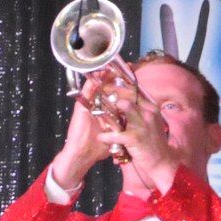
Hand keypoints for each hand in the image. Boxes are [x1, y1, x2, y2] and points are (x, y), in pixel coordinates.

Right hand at [51, 71, 126, 187]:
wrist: (83, 156)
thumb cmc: (97, 148)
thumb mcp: (116, 137)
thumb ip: (125, 131)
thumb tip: (138, 131)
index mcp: (107, 113)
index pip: (117, 95)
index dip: (125, 85)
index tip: (134, 77)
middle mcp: (98, 107)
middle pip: (107, 87)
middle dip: (116, 76)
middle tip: (125, 65)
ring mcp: (90, 106)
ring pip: (97, 86)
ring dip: (104, 75)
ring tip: (111, 64)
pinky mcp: (82, 108)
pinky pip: (86, 92)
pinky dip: (92, 82)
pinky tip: (98, 73)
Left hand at [106, 80, 176, 189]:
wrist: (163, 162)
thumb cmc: (154, 144)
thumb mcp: (151, 123)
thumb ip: (140, 113)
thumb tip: (126, 104)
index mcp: (151, 108)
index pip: (136, 91)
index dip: (121, 87)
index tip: (109, 85)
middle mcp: (148, 112)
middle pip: (128, 95)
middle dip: (112, 95)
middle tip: (100, 98)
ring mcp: (143, 124)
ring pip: (123, 107)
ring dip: (110, 111)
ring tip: (98, 114)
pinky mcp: (135, 138)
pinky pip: (116, 134)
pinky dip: (107, 136)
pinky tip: (101, 137)